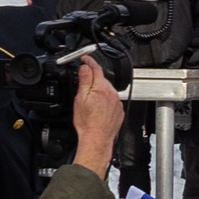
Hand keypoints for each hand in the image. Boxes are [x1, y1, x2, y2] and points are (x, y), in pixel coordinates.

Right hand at [69, 55, 123, 173]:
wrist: (96, 139)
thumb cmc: (87, 123)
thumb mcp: (80, 99)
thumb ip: (84, 80)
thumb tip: (84, 67)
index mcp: (101, 88)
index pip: (95, 68)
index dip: (88, 61)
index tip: (84, 59)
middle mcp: (112, 93)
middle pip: (101, 79)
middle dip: (92, 79)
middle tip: (82, 84)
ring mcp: (117, 102)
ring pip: (107, 90)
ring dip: (99, 90)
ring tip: (89, 101)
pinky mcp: (119, 110)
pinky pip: (111, 100)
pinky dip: (104, 100)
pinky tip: (97, 109)